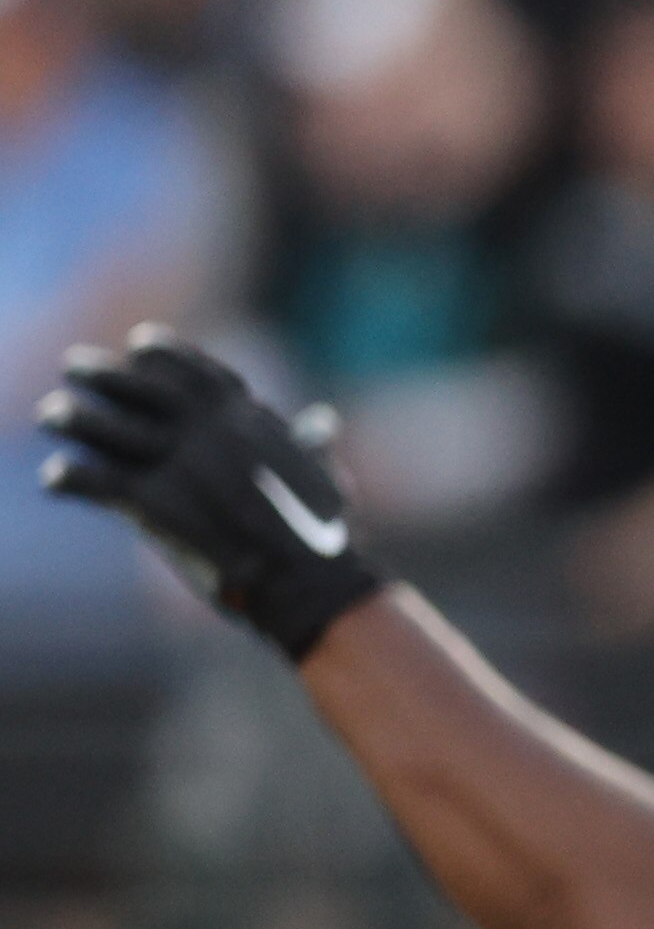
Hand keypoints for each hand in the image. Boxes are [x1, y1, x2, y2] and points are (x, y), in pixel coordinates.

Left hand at [37, 326, 382, 657]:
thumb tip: (322, 420)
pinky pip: (94, 479)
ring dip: (75, 417)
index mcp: (248, 419)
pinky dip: (69, 478)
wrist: (305, 584)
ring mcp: (178, 463)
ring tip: (53, 414)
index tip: (141, 343)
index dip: (165, 354)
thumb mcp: (325, 477)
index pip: (196, 370)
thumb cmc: (323, 538)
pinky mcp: (150, 503)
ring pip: (107, 425)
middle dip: (105, 374)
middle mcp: (208, 430)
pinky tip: (55, 479)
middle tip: (77, 365)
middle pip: (141, 387)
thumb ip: (312, 444)